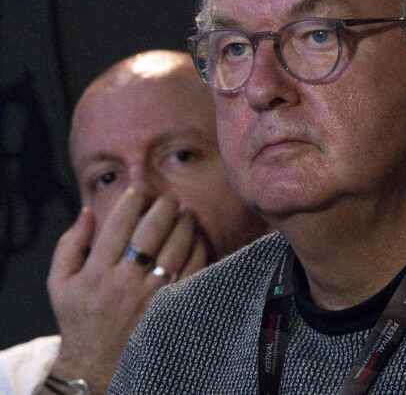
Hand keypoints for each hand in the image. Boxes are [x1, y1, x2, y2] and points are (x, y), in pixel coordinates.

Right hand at [44, 187, 208, 394]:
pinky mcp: (171, 306)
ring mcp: (151, 296)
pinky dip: (198, 248)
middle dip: (164, 206)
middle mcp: (125, 282)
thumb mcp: (59, 283)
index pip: (118, 225)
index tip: (139, 190)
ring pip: (176, 248)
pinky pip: (193, 270)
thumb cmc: (79, 317)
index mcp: (97, 272)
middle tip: (169, 198)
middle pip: (151, 231)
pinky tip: (196, 238)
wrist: (96, 363)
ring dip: (185, 224)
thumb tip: (87, 212)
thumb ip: (69, 245)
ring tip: (186, 213)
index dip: (132, 201)